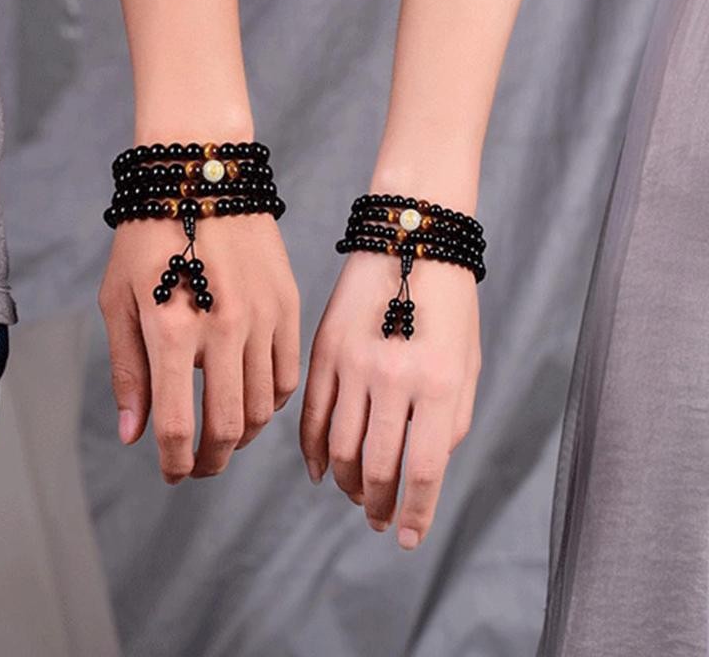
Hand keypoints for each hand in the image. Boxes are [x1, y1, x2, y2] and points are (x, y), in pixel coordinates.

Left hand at [99, 214, 299, 481]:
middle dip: (210, 463)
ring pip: (263, 408)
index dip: (174, 463)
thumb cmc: (148, 236)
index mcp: (172, 329)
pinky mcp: (289, 306)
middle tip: (198, 467)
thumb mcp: (119, 299)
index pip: (178, 426)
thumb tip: (133, 436)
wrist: (202, 177)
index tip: (172, 472)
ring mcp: (263, 318)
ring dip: (241, 436)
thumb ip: (128, 370)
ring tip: (223, 437)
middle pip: (228, 429)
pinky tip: (252, 399)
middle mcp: (224, 329)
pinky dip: (271, 402)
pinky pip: (289, 375)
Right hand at [301, 251, 479, 549]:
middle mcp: (394, 377)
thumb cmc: (449, 307)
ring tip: (355, 494)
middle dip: (377, 504)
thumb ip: (451, 422)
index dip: (416, 513)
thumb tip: (421, 472)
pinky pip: (311, 415)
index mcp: (440, 382)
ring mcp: (353, 363)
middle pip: (375, 466)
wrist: (410, 242)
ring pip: (338, 447)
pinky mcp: (324, 350)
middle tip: (378, 518)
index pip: (424, 469)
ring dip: (345, 483)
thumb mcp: (468, 365)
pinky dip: (311, 451)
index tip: (407, 539)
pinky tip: (319, 470)